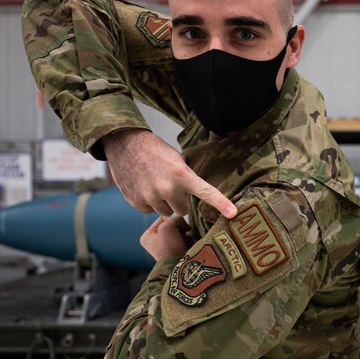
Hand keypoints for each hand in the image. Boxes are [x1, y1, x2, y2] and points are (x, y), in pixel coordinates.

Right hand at [101, 129, 236, 218]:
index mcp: (182, 175)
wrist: (125, 144)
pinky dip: (149, 203)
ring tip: (156, 184)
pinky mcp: (136, 202)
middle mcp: (167, 188)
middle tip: (172, 186)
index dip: (221, 204)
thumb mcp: (177, 160)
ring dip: (164, 203)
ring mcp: (150, 197)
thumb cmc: (155, 151)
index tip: (233, 213)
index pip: (206, 192)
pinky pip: (150, 211)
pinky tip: (144, 187)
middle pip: (183, 209)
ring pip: (166, 212)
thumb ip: (188, 179)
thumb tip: (199, 195)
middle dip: (180, 201)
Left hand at [139, 215, 193, 260]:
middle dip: (179, 228)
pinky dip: (188, 240)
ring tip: (185, 241)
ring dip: (185, 234)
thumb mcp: (167, 227)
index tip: (176, 228)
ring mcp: (167, 246)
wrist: (180, 267)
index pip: (162, 218)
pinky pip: (185, 238)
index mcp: (147, 236)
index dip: (171, 220)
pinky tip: (188, 245)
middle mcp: (156, 241)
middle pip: (172, 225)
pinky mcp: (177, 250)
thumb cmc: (169, 247)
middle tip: (182, 234)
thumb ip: (175, 217)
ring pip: (180, 231)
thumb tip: (183, 219)